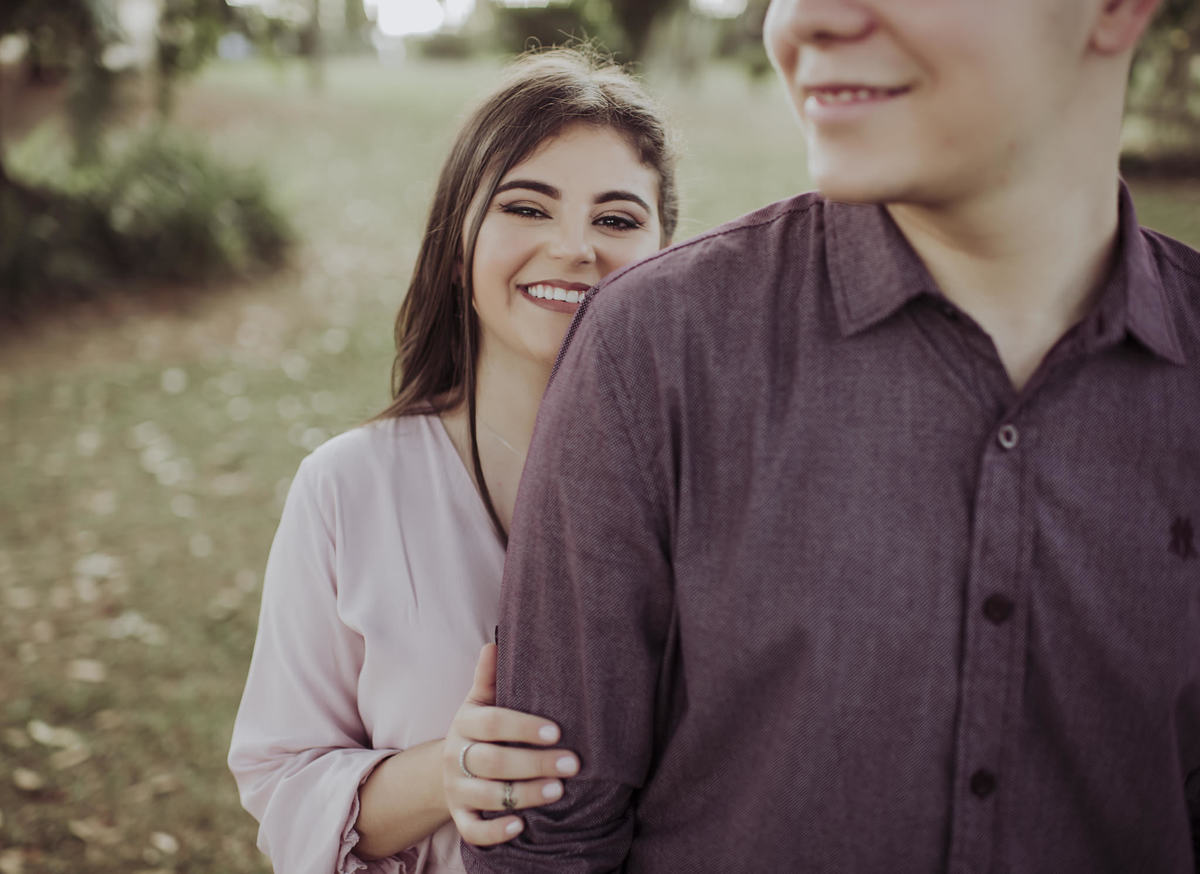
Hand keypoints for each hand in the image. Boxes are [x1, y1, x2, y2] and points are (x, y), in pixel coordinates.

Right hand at [443, 643, 579, 844]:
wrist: (448, 768)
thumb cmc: (479, 729)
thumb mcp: (480, 702)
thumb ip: (488, 678)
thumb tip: (494, 643)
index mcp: (465, 722)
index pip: (492, 722)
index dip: (523, 727)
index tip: (556, 731)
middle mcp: (456, 755)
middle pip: (492, 760)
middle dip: (533, 763)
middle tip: (572, 764)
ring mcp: (455, 788)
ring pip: (486, 795)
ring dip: (523, 794)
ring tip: (558, 791)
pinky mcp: (458, 816)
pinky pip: (472, 829)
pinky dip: (494, 832)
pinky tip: (520, 826)